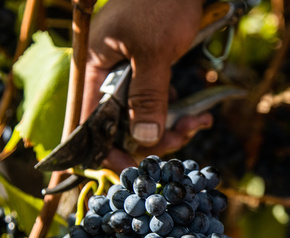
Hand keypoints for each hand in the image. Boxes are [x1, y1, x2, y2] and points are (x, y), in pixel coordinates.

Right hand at [84, 0, 210, 163]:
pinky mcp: (151, 75)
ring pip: (144, 120)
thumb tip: (145, 139)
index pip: (88, 122)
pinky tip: (200, 115)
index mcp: (94, 69)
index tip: (129, 169)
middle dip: (153, 139)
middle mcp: (107, 77)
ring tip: (199, 122)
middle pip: (121, 127)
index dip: (105, 150)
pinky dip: (179, 114)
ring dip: (172, 128)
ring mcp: (130, 77)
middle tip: (183, 137)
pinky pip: (160, 106)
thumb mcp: (154, 51)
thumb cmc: (160, 3)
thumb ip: (148, 96)